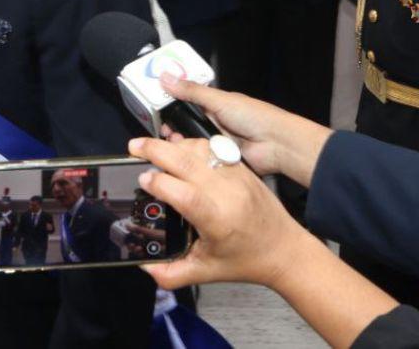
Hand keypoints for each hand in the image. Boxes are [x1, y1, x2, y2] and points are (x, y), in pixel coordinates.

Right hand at [127, 135, 310, 289]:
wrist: (285, 249)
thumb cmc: (248, 260)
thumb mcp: (207, 272)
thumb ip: (172, 274)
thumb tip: (144, 267)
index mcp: (218, 221)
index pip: (184, 194)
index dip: (160, 183)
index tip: (142, 180)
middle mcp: (227, 193)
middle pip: (187, 161)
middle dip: (156, 150)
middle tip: (133, 147)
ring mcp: (235, 177)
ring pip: (199, 148)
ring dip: (174, 144)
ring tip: (153, 147)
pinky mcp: (241, 168)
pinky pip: (212, 148)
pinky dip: (192, 145)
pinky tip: (179, 149)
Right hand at [158, 73, 330, 186]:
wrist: (277, 144)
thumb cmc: (254, 116)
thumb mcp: (220, 100)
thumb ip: (192, 91)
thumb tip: (166, 77)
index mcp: (215, 107)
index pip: (186, 106)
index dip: (171, 109)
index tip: (155, 112)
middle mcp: (214, 124)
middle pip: (186, 127)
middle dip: (173, 130)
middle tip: (162, 132)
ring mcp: (217, 143)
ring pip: (192, 145)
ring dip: (182, 145)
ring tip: (171, 145)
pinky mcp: (220, 160)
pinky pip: (202, 160)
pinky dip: (194, 159)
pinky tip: (184, 159)